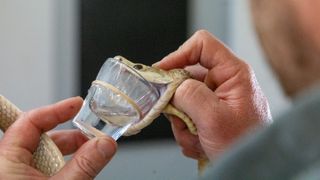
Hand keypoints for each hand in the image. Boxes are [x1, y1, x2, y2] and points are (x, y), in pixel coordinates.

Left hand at [0, 97, 116, 178]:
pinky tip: (78, 170)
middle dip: (71, 136)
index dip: (56, 109)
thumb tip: (105, 144)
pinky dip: (64, 166)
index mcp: (6, 161)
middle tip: (92, 137)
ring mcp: (17, 175)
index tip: (77, 104)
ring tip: (91, 157)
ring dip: (70, 153)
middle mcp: (8, 165)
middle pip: (41, 136)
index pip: (29, 121)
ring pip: (45, 154)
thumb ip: (84, 165)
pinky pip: (45, 168)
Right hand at [155, 30, 271, 160]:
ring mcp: (216, 98)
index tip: (161, 72)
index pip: (202, 45)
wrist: (252, 167)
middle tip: (181, 119)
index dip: (179, 54)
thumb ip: (190, 96)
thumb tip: (173, 87)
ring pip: (183, 99)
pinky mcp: (210, 112)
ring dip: (183, 121)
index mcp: (233, 73)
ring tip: (196, 137)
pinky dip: (187, 130)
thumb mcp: (214, 119)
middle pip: (186, 75)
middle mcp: (224, 82)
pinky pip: (187, 114)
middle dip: (178, 101)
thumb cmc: (244, 143)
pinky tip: (200, 142)